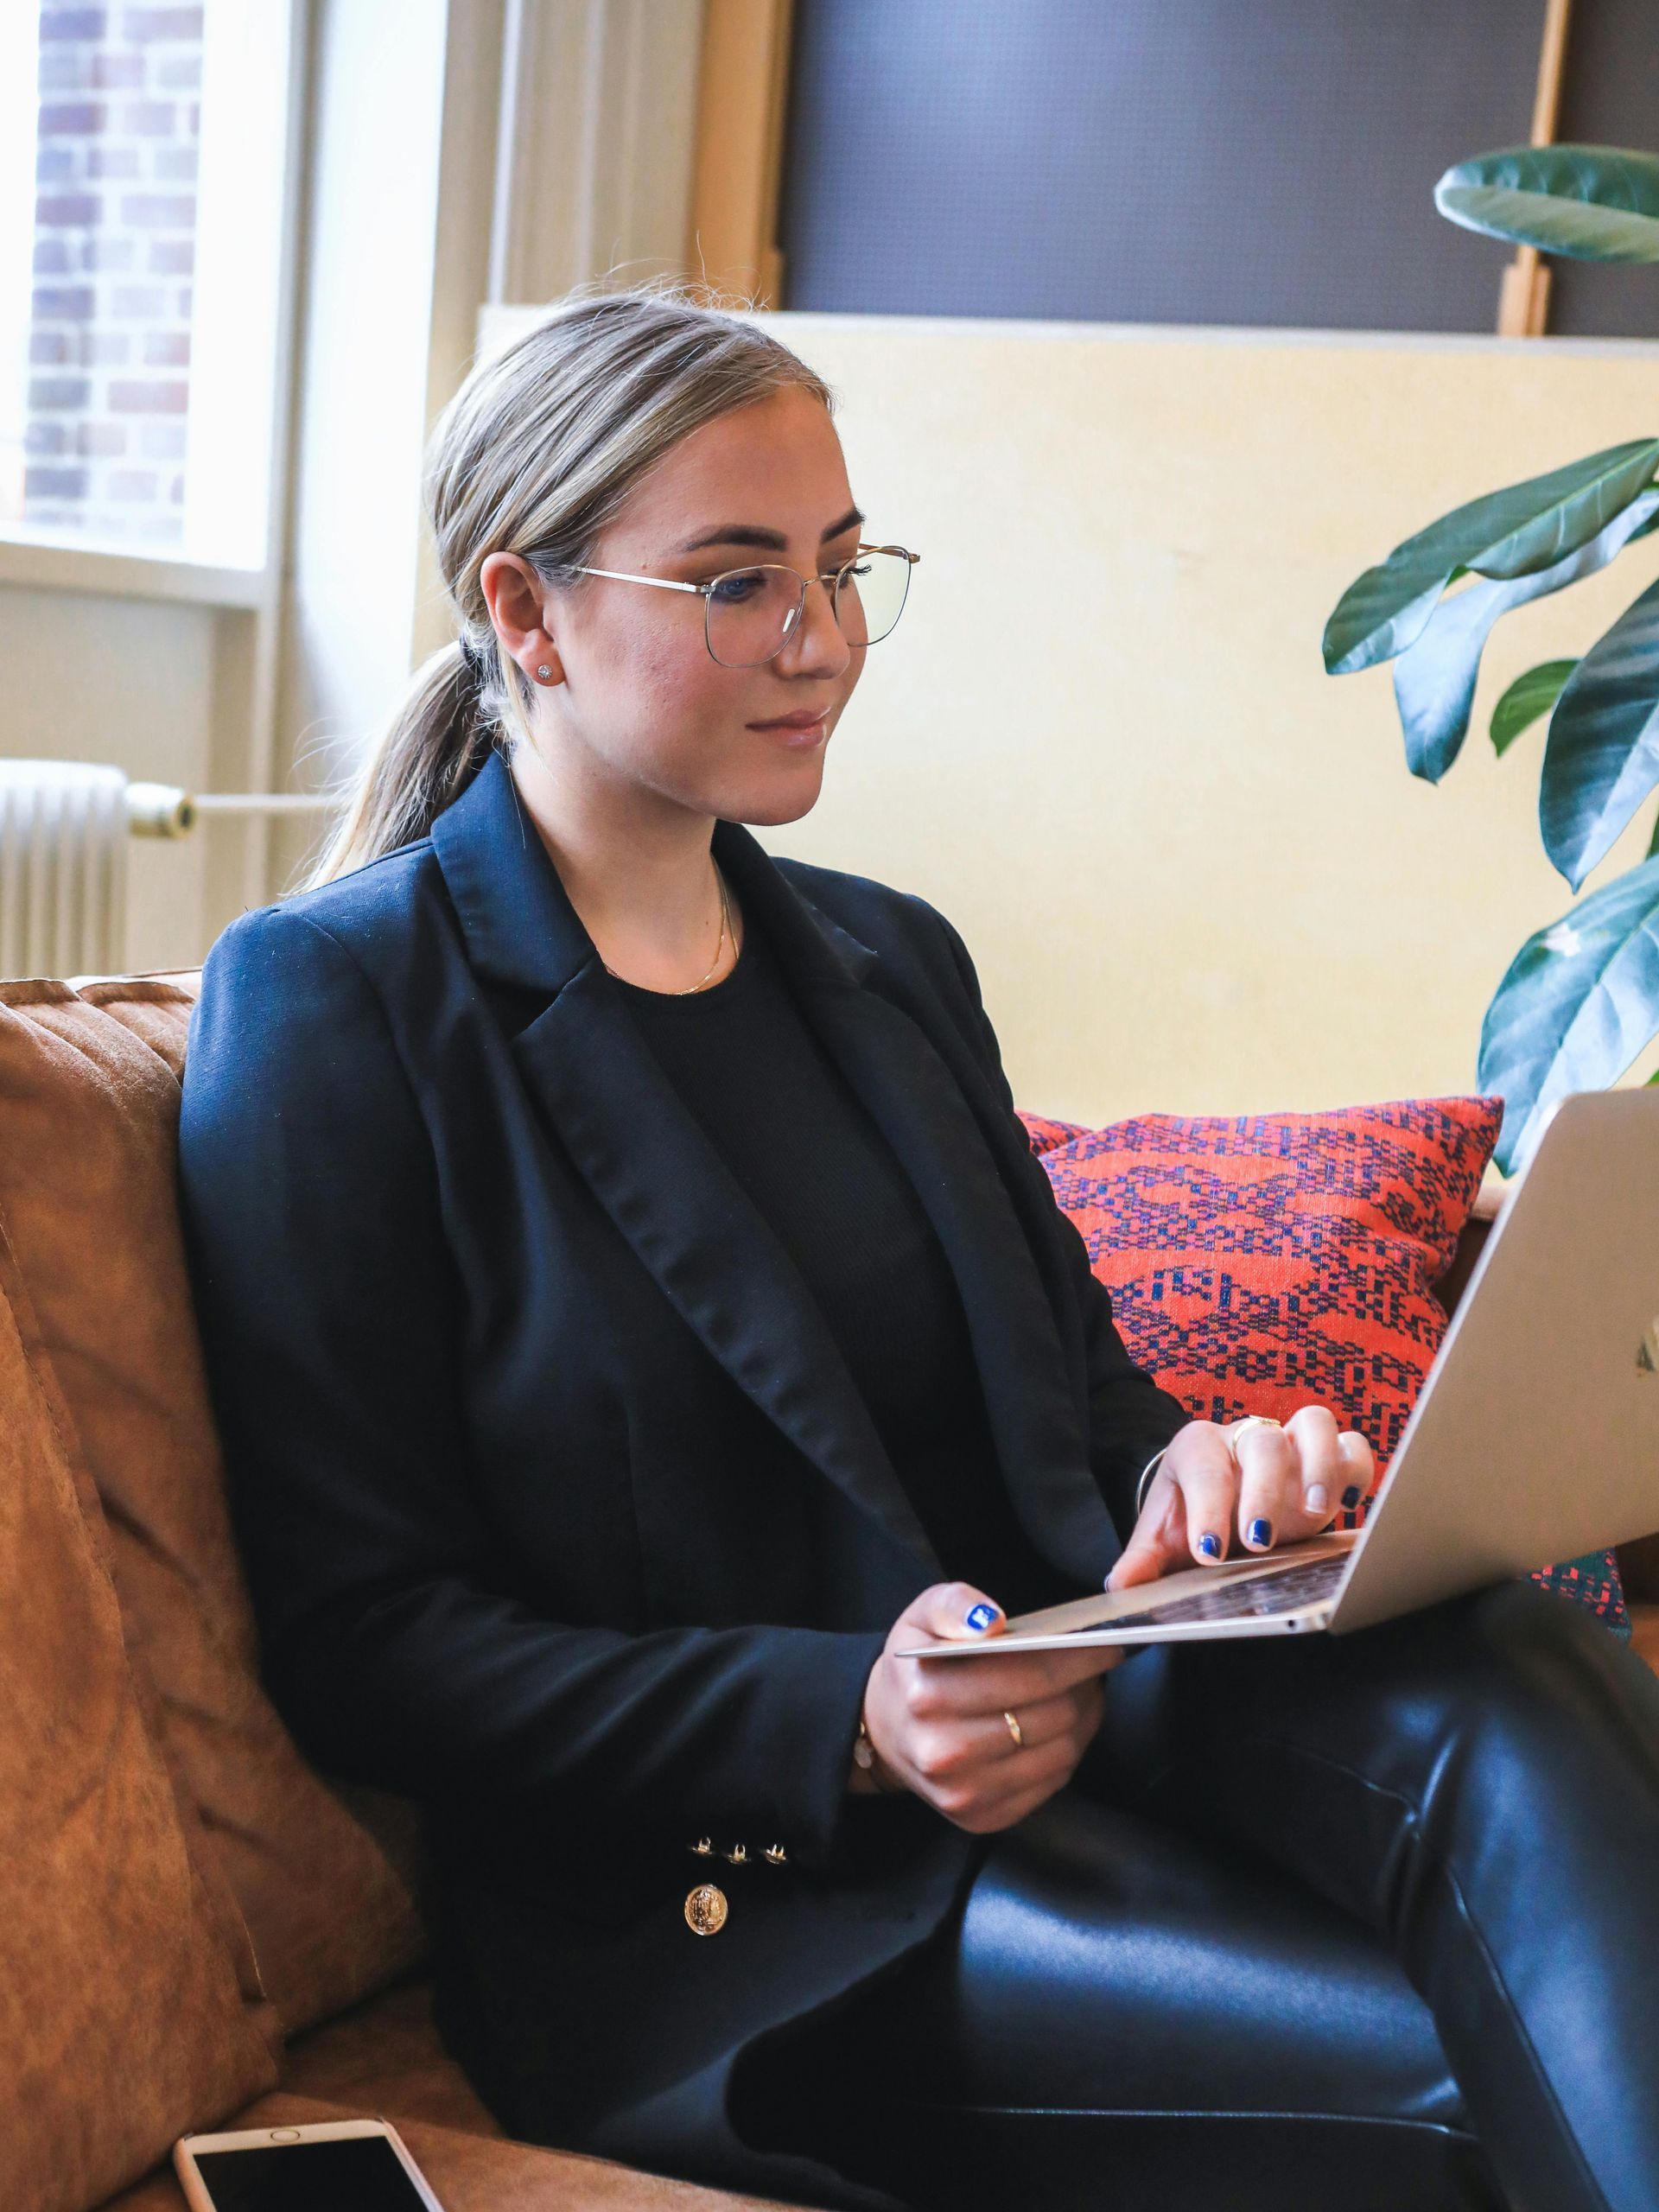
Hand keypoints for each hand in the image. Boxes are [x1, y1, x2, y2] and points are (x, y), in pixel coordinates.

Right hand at [853, 1581, 1122, 1833]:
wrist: (885, 1729)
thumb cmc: (915, 1667)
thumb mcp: (921, 1616)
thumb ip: (956, 1605)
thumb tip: (992, 1621)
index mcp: (928, 1695)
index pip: (1029, 1674)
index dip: (1080, 1657)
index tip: (1109, 1641)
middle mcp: (944, 1752)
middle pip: (1053, 1716)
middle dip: (1086, 1686)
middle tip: (1096, 1664)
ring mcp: (964, 1793)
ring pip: (1062, 1753)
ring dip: (1084, 1719)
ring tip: (1083, 1692)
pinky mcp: (982, 1818)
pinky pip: (1052, 1784)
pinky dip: (1067, 1752)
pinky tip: (1060, 1726)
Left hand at [1108, 1406, 1375, 1591]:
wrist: (1217, 1503)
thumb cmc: (1190, 1519)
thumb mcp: (1162, 1540)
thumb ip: (1142, 1563)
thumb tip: (1120, 1588)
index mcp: (1197, 1447)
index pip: (1203, 1464)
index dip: (1208, 1508)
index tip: (1210, 1552)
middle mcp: (1245, 1437)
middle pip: (1261, 1442)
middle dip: (1263, 1491)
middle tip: (1258, 1541)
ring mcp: (1291, 1443)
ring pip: (1315, 1423)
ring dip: (1320, 1467)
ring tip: (1316, 1513)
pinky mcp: (1328, 1458)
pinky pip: (1353, 1443)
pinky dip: (1357, 1468)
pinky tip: (1351, 1503)